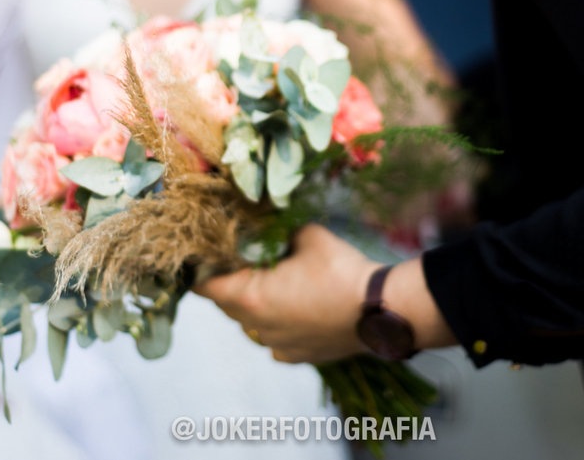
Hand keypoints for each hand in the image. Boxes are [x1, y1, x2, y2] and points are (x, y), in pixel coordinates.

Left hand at [195, 225, 379, 363]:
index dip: (202, 269)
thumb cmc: (340, 270)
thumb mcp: (307, 235)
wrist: (381, 310)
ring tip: (275, 283)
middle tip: (243, 260)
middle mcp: (256, 327)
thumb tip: (269, 226)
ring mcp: (276, 346)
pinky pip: (274, 338)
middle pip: (226, 305)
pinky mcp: (296, 356)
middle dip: (230, 283)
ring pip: (250, 323)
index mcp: (250, 296)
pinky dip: (277, 323)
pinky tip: (296, 307)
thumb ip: (279, 231)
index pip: (204, 287)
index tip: (207, 255)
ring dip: (254, 304)